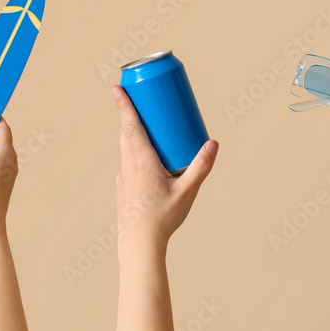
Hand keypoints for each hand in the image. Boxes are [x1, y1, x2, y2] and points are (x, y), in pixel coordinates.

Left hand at [113, 85, 217, 251]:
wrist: (139, 243)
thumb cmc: (163, 218)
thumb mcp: (187, 191)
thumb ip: (202, 166)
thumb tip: (213, 143)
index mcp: (142, 161)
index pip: (130, 125)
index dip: (123, 104)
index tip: (116, 87)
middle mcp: (128, 165)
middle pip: (126, 131)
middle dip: (130, 113)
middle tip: (139, 99)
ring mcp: (123, 176)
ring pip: (125, 146)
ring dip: (132, 132)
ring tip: (148, 126)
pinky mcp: (123, 186)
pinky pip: (128, 161)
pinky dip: (135, 151)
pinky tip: (149, 160)